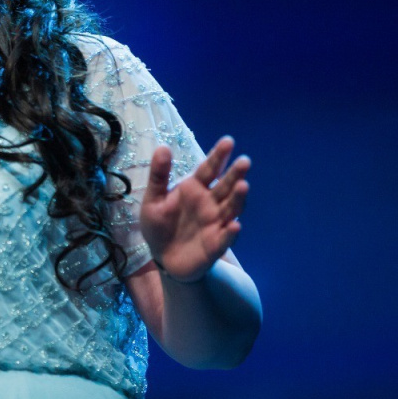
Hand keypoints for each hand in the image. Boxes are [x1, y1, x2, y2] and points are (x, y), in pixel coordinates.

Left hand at [139, 136, 249, 282]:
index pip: (209, 169)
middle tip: (244, 161)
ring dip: (238, 198)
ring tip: (243, 186)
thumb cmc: (159, 225)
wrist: (162, 258)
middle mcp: (210, 203)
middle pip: (225, 186)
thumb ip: (158, 175)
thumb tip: (162, 147)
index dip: (218, 156)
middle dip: (235, 174)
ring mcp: (215, 223)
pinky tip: (234, 225)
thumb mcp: (153, 199)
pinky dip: (231, 232)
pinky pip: (225, 237)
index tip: (228, 141)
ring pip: (231, 208)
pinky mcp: (216, 244)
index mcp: (194, 189)